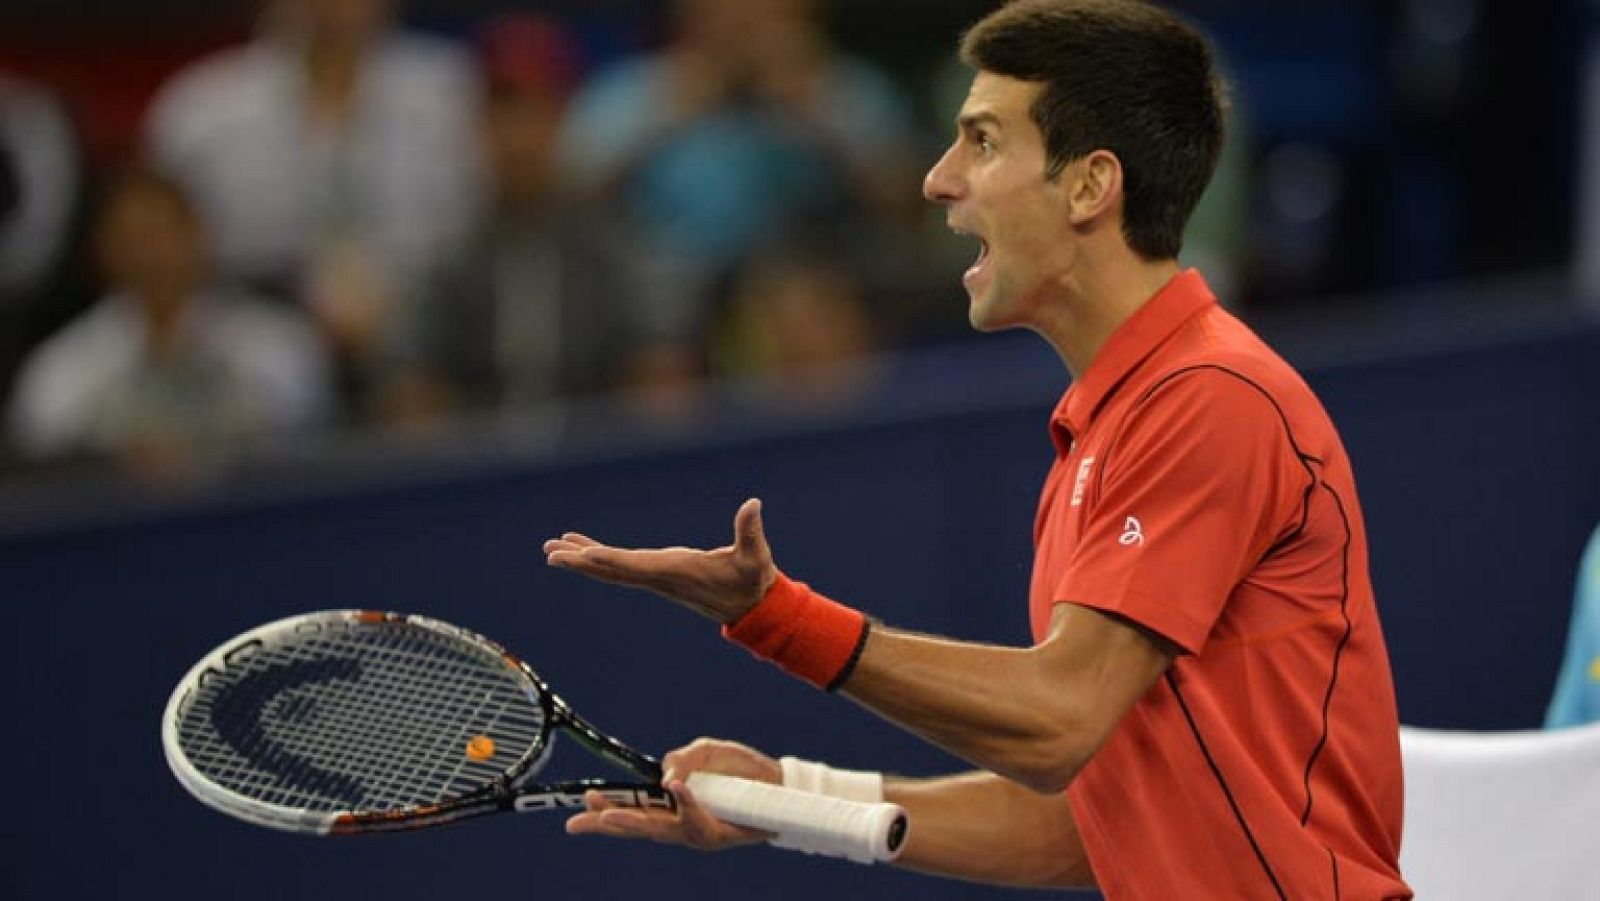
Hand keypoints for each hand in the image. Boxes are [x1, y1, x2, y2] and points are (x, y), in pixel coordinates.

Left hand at [543, 498, 777, 623]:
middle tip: (549, 552)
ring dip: (582, 560)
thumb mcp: (755, 556)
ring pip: (611, 570)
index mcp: (676, 571)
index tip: (581, 554)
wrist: (753, 608)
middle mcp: (659, 577)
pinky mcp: (659, 574)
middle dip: (580, 561)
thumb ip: (751, 530)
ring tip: (552, 550)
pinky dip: (601, 557)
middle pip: (611, 570)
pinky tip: (585, 549)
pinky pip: (621, 567)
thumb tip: (753, 504)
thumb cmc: (753, 581)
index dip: (608, 558)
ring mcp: (656, 577)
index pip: (634, 566)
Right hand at [566, 737, 780, 849]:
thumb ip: (681, 758)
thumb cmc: (739, 769)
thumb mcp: (706, 751)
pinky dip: (684, 802)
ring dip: (635, 820)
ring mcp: (698, 832)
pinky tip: (673, 789)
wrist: (777, 781)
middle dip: (609, 823)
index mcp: (672, 806)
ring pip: (662, 829)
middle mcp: (680, 824)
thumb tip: (665, 778)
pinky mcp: (719, 834)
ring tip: (609, 814)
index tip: (578, 811)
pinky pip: (697, 819)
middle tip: (581, 820)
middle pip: (638, 827)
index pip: (633, 812)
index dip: (605, 813)